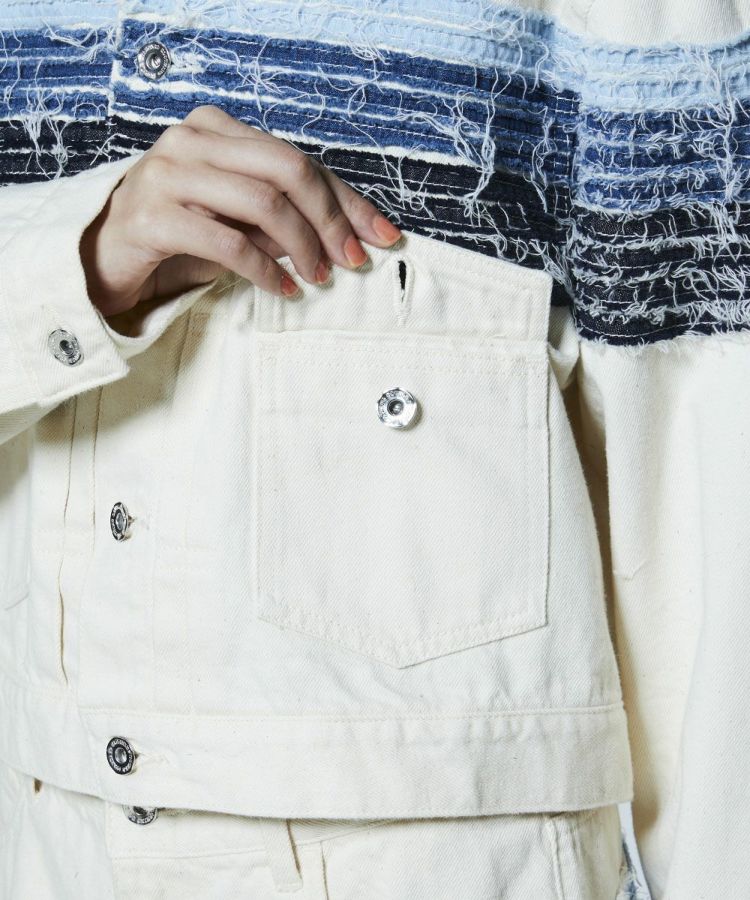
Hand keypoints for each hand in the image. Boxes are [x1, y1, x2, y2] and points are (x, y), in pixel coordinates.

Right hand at [80, 105, 401, 317]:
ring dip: (302, 244)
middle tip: (352, 260)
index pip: (299, 160)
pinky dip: (263, 269)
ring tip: (318, 277)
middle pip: (288, 169)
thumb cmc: (177, 239)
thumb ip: (285, 220)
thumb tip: (350, 237)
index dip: (348, 200)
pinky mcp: (151, 216)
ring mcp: (168, 173)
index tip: (384, 236)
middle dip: (331, 218)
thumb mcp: (239, 223)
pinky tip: (283, 289)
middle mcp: (191, 140)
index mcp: (217, 129)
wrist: (103, 261)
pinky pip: (227, 241)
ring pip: (262, 201)